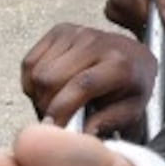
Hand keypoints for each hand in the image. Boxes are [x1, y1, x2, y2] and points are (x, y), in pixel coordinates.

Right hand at [21, 24, 157, 135]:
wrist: (135, 56)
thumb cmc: (132, 85)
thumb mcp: (132, 111)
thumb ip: (107, 123)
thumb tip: (80, 134)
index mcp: (118, 64)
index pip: (81, 85)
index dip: (62, 109)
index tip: (54, 128)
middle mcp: (94, 43)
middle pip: (50, 78)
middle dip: (46, 105)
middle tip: (57, 117)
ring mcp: (75, 34)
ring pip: (36, 71)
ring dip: (38, 94)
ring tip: (55, 102)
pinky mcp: (59, 31)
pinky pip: (29, 61)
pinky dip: (31, 81)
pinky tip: (48, 89)